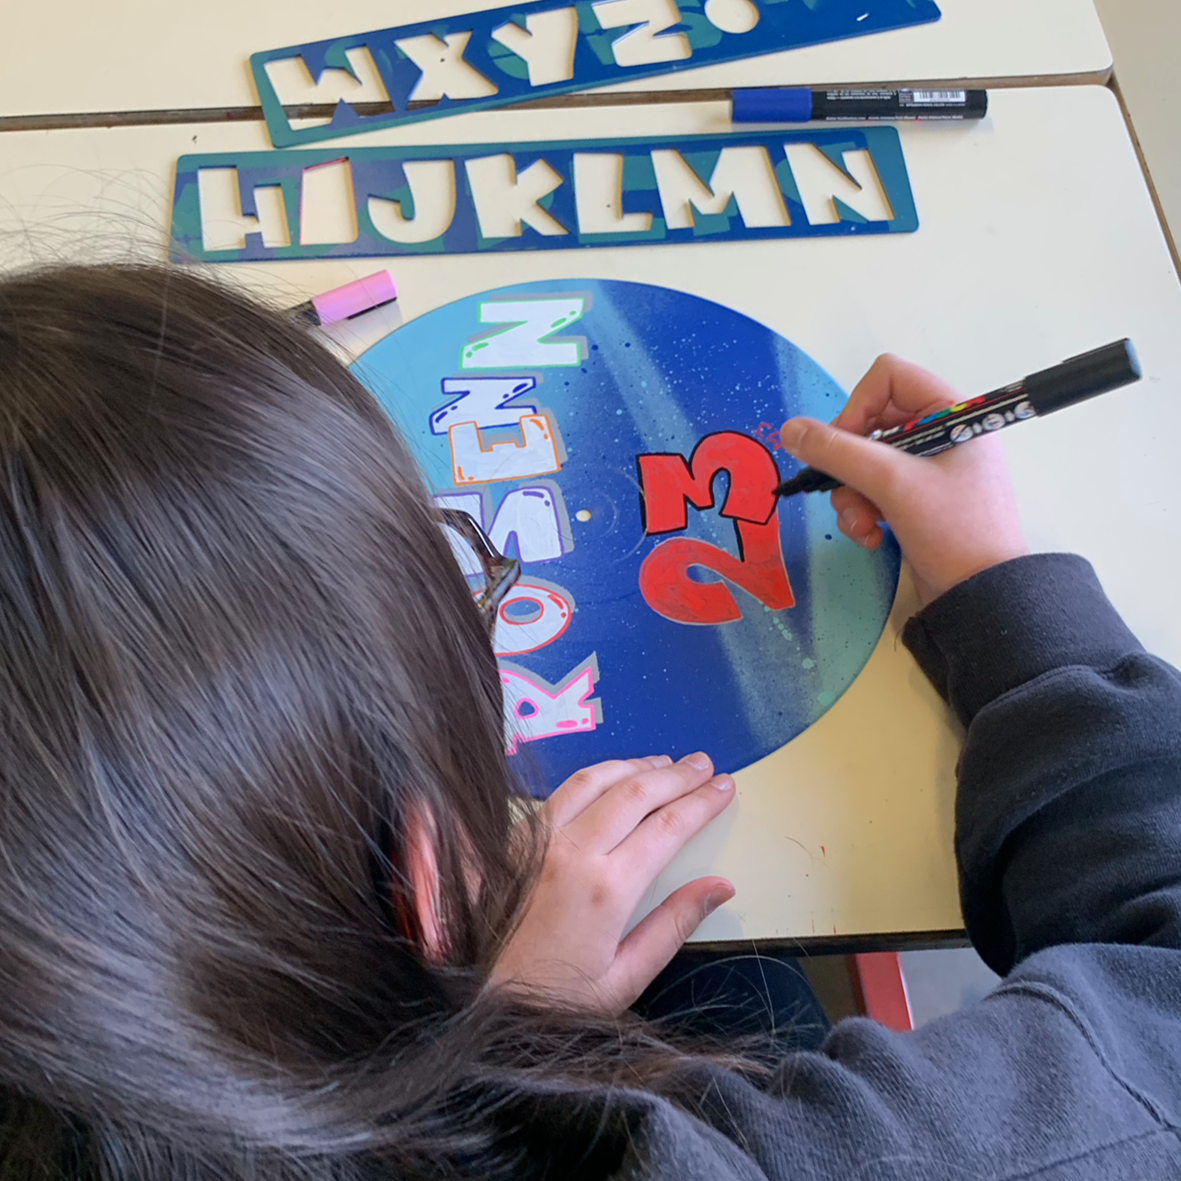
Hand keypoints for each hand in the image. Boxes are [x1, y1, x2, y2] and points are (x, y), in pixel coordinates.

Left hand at [489, 754, 735, 1013]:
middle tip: (704, 764)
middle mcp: (573, 853)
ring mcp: (540, 841)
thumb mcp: (627, 977)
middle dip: (676, 774)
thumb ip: (674, 925)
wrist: (487, 1004)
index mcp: (607, 889)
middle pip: (635, 792)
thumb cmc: (561, 999)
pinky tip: (612, 777)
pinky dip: (597, 776)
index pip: (668, 827)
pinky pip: (562, 793)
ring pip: (595, 781)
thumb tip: (720, 886)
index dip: (702, 802)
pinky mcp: (517, 840)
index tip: (726, 787)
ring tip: (665, 763)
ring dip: (635, 765)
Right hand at [780, 354, 1028, 605]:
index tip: (846, 446)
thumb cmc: (952, 530)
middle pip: (869, 423)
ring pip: (864, 462)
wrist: (983, 597)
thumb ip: (838, 452)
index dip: (857, 407)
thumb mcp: (892, 485)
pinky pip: (872, 490)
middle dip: (851, 464)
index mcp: (950, 413)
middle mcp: (940, 433)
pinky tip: (871, 537)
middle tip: (848, 491)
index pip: (888, 378)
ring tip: (863, 525)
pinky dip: (863, 512)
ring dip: (852, 496)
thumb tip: (790, 430)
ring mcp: (928, 469)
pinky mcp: (916, 500)